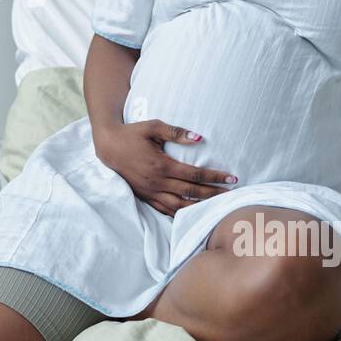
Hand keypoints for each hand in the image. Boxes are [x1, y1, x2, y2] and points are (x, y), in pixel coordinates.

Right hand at [93, 120, 235, 216]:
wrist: (108, 147)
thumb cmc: (132, 133)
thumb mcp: (153, 127)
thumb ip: (176, 132)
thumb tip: (199, 138)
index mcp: (161, 165)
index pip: (195, 175)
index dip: (215, 177)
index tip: (232, 178)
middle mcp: (157, 182)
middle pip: (192, 192)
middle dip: (214, 194)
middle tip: (232, 194)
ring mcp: (150, 192)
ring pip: (180, 205)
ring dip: (200, 207)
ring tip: (217, 206)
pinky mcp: (145, 197)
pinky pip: (166, 210)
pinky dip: (181, 213)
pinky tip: (193, 212)